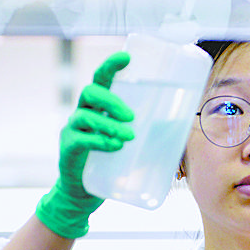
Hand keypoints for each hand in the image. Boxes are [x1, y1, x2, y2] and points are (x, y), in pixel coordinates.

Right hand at [35, 52, 134, 238]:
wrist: (83, 193)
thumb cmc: (110, 164)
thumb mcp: (130, 144)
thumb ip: (147, 133)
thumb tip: (182, 126)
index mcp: (98, 106)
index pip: (102, 79)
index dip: (111, 65)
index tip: (126, 57)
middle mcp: (83, 112)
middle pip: (91, 92)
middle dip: (112, 100)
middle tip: (132, 116)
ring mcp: (72, 129)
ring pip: (85, 115)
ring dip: (109, 123)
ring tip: (128, 136)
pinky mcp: (68, 148)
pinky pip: (81, 139)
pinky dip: (99, 142)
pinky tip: (114, 147)